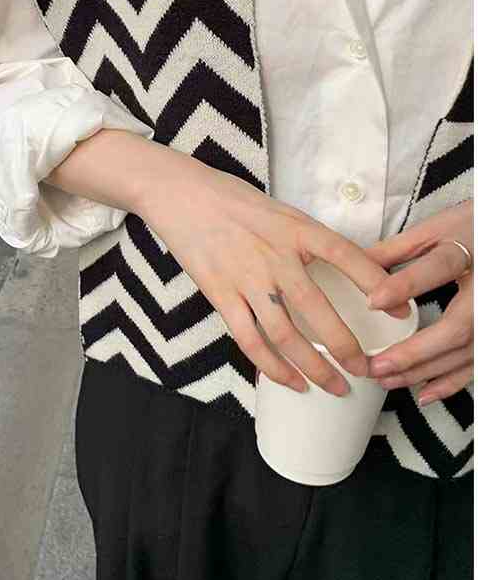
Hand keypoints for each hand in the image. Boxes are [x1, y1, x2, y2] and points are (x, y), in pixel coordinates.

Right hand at [134, 156, 392, 394]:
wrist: (179, 193)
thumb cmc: (232, 200)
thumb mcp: (281, 211)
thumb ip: (307, 240)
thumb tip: (342, 270)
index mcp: (297, 228)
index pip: (347, 256)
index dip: (377, 285)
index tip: (400, 311)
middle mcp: (275, 255)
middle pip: (318, 310)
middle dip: (347, 347)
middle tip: (367, 369)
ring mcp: (246, 278)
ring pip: (286, 335)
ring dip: (314, 366)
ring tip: (335, 386)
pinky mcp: (220, 295)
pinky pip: (250, 340)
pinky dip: (272, 367)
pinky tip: (291, 382)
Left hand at [364, 202, 473, 403]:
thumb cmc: (472, 227)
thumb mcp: (437, 228)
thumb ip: (397, 249)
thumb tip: (353, 264)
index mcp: (469, 250)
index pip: (438, 268)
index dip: (406, 285)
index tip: (373, 302)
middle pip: (455, 327)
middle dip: (414, 352)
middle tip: (375, 365)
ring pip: (463, 352)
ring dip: (424, 372)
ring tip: (385, 379)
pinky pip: (475, 364)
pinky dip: (451, 382)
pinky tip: (423, 394)